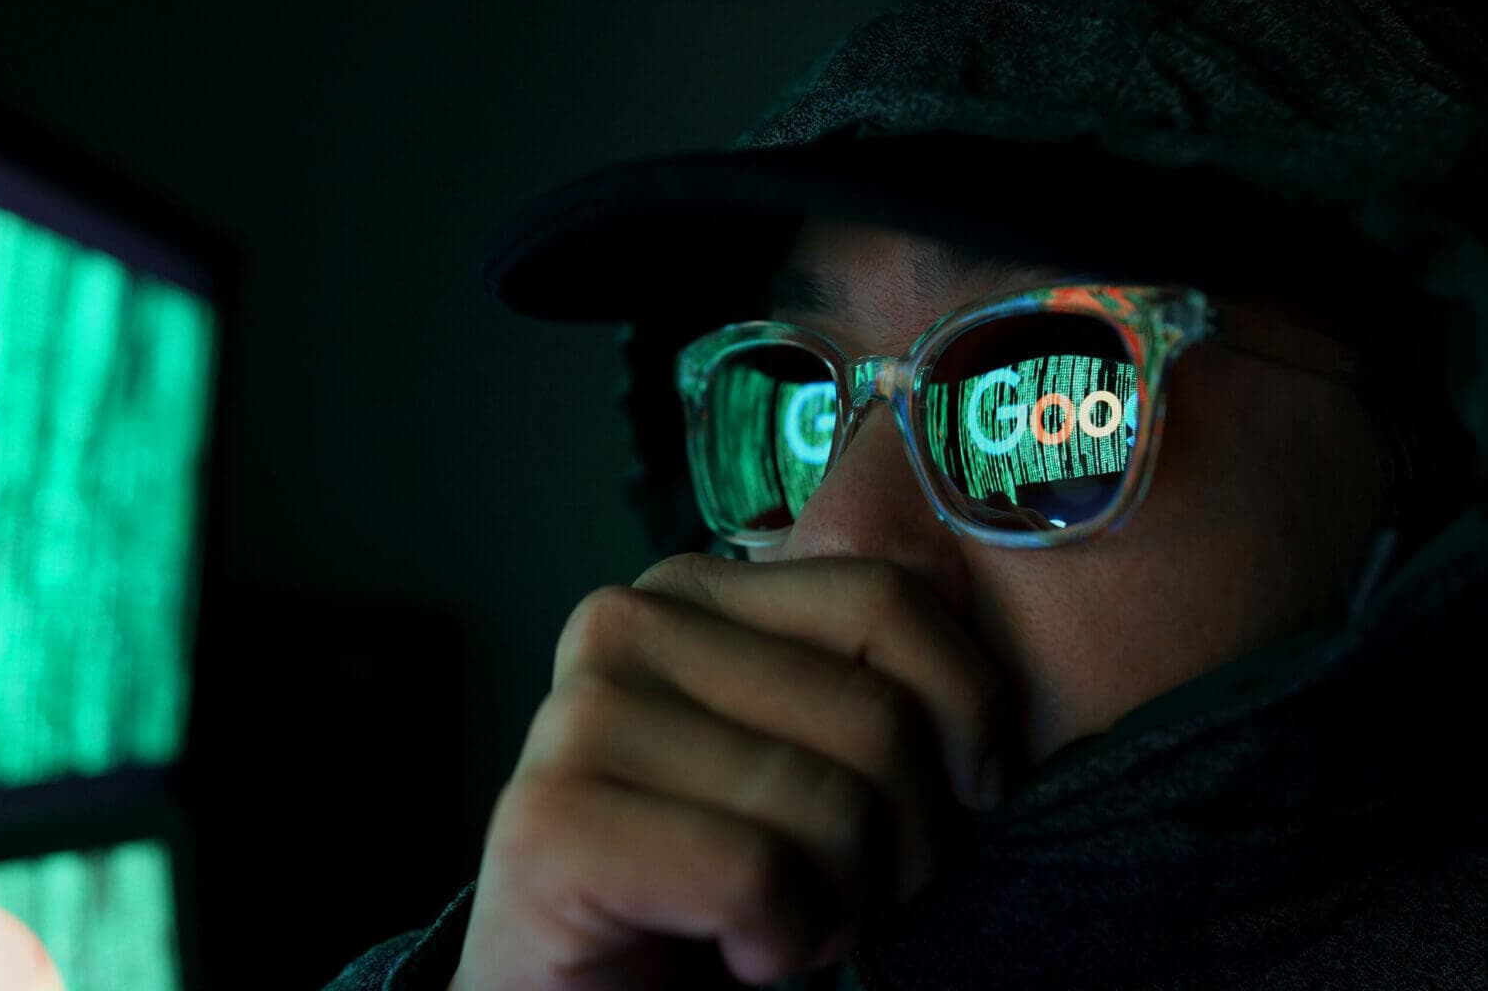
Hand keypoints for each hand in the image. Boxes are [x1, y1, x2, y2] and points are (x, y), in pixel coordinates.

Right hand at [449, 554, 1004, 989]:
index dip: (970, 709)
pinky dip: (782, 938)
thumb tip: (991, 683)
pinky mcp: (549, 825)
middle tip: (852, 888)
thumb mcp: (812, 748)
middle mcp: (622, 626)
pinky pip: (757, 875)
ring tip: (791, 918)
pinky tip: (740, 949)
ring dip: (845, 903)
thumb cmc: (720, 868)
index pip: (889, 598)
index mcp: (690, 588)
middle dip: (908, 839)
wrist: (586, 985)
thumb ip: (869, 680)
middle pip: (876, 714)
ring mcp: (577, 719)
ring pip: (830, 804)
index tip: (969, 791)